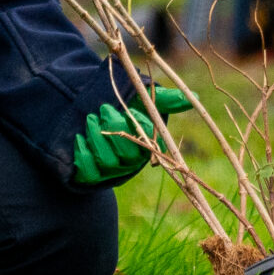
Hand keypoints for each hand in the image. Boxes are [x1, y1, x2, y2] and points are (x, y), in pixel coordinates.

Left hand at [71, 84, 199, 186]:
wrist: (88, 109)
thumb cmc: (124, 105)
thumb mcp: (145, 99)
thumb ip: (167, 99)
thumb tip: (195, 98)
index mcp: (149, 146)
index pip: (149, 143)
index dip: (138, 126)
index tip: (128, 108)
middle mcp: (132, 162)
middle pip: (127, 155)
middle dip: (114, 128)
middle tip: (103, 109)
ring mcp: (112, 171)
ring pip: (108, 162)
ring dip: (97, 138)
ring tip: (89, 118)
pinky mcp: (92, 176)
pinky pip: (89, 171)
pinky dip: (83, 153)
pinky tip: (79, 137)